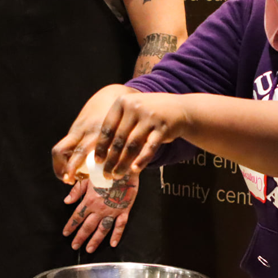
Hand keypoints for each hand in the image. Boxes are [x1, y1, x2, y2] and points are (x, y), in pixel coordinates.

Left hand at [53, 88, 188, 181]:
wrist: (179, 109)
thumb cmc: (150, 114)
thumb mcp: (132, 111)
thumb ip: (119, 126)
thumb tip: (100, 152)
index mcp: (122, 103)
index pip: (107, 128)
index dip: (101, 146)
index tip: (97, 161)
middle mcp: (135, 107)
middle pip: (118, 139)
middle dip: (111, 160)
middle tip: (106, 174)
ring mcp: (149, 117)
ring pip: (132, 146)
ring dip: (123, 163)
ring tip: (117, 175)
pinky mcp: (162, 128)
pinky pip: (149, 148)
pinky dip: (141, 160)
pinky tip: (135, 170)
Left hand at [62, 173, 138, 252]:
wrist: (124, 167)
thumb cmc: (105, 169)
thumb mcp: (88, 177)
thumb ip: (77, 190)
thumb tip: (67, 201)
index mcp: (90, 200)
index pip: (77, 216)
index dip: (70, 225)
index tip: (66, 233)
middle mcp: (100, 208)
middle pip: (88, 226)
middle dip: (80, 237)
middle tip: (74, 246)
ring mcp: (112, 211)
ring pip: (102, 229)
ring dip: (95, 240)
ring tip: (89, 249)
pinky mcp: (124, 210)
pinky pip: (120, 225)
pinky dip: (117, 235)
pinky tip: (113, 243)